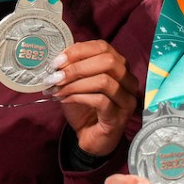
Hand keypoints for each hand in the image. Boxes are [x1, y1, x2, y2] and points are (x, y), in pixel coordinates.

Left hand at [47, 40, 138, 156]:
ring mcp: (127, 99)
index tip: (57, 61)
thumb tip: (57, 57)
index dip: (78, 51)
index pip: (103, 47)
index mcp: (119, 66)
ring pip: (104, 81)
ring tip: (58, 90)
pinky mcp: (119, 116)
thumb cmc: (84, 108)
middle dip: (77, 67)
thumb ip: (72, 67)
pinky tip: (66, 100)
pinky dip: (79, 97)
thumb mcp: (76, 83)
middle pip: (108, 61)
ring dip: (75, 84)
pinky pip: (101, 101)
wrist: (90, 137)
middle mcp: (128, 80)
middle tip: (56, 76)